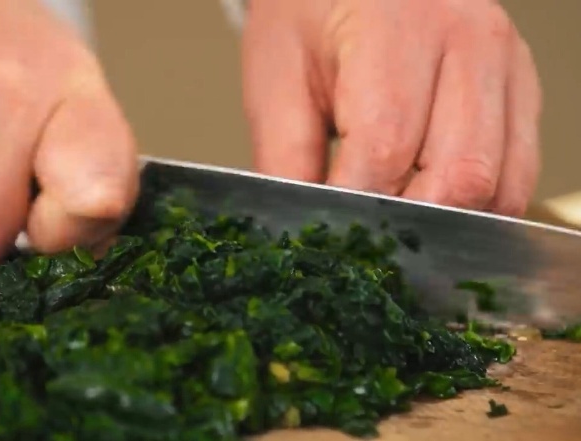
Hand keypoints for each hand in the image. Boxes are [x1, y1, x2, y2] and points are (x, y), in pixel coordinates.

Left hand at [242, 0, 541, 215]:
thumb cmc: (312, 16)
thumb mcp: (278, 78)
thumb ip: (285, 157)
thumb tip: (303, 229)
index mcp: (397, 31)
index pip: (387, 145)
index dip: (357, 205)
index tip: (332, 235)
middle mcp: (468, 44)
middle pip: (458, 174)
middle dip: (406, 223)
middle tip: (366, 240)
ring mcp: (506, 67)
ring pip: (499, 185)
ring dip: (447, 223)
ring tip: (399, 226)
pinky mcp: (522, 90)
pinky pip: (519, 173)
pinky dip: (479, 208)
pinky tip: (436, 208)